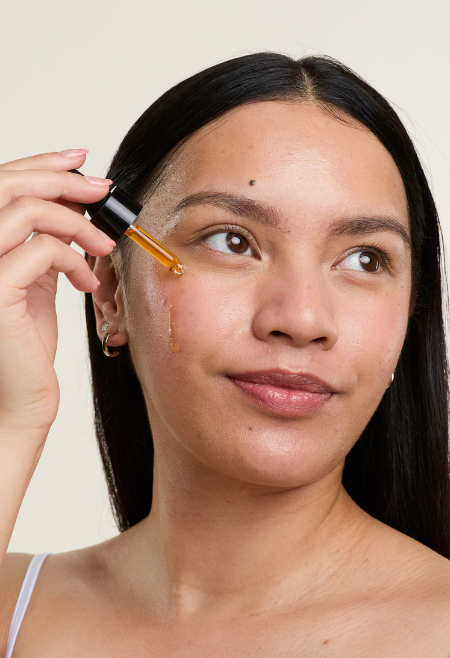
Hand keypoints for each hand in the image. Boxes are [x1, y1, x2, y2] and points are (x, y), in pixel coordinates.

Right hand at [0, 150, 114, 441]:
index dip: (40, 163)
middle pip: (7, 185)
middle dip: (62, 179)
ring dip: (76, 221)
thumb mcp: (33, 283)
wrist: (19, 399)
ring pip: (26, 210)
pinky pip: (42, 251)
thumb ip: (38, 246)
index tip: (80, 160)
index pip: (0, 184)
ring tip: (102, 245)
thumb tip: (69, 208)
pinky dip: (74, 259)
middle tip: (102, 189)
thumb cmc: (25, 348)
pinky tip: (86, 283)